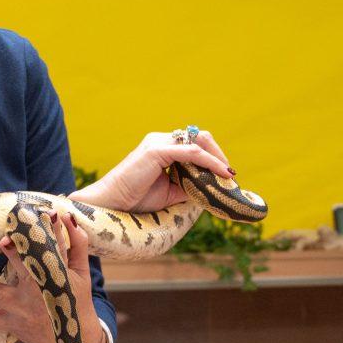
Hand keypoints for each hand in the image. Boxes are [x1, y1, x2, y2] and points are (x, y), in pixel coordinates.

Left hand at [0, 212, 104, 342]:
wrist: (71, 341)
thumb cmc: (76, 302)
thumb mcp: (82, 275)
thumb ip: (77, 246)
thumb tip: (70, 218)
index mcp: (56, 278)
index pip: (55, 251)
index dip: (54, 234)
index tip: (49, 215)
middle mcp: (36, 293)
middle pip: (23, 269)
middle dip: (14, 255)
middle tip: (4, 240)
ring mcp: (19, 309)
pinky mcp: (9, 323)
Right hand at [72, 129, 235, 212]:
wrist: (112, 205)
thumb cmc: (136, 200)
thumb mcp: (171, 193)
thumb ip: (190, 185)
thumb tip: (212, 188)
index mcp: (162, 148)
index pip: (195, 143)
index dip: (214, 158)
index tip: (226, 176)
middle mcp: (160, 140)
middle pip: (200, 137)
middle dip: (218, 155)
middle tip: (230, 176)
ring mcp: (158, 142)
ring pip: (199, 141)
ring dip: (217, 159)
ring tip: (228, 176)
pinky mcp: (156, 150)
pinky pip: (192, 152)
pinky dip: (210, 162)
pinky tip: (221, 174)